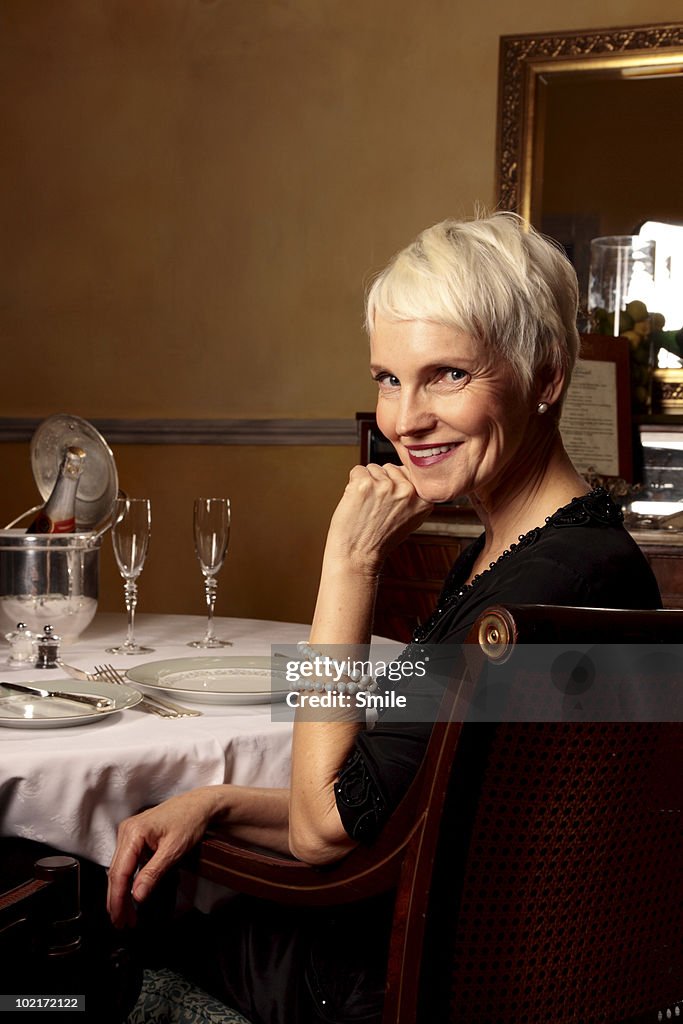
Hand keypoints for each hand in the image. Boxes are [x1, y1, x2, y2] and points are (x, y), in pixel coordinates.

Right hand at [107, 789, 216, 927]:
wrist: (200, 805)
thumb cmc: (190, 820)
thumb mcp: (174, 850)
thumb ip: (153, 873)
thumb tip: (137, 896)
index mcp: (134, 832)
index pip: (119, 872)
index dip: (118, 898)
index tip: (119, 917)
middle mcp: (127, 831)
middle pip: (116, 872)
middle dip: (117, 900)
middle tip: (121, 923)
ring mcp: (130, 833)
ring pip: (120, 869)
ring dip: (122, 893)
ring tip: (127, 915)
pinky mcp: (136, 837)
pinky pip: (127, 863)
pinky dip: (129, 881)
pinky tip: (131, 895)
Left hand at [325, 463, 432, 571]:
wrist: (358, 555)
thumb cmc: (379, 540)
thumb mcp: (410, 518)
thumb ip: (413, 495)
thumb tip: (406, 471)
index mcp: (424, 498)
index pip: (410, 471)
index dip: (396, 484)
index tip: (391, 500)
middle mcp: (407, 490)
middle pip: (390, 468)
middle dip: (381, 482)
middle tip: (378, 507)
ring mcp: (386, 486)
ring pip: (373, 468)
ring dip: (367, 484)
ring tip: (368, 507)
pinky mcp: (364, 484)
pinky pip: (357, 470)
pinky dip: (352, 484)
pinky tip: (357, 502)